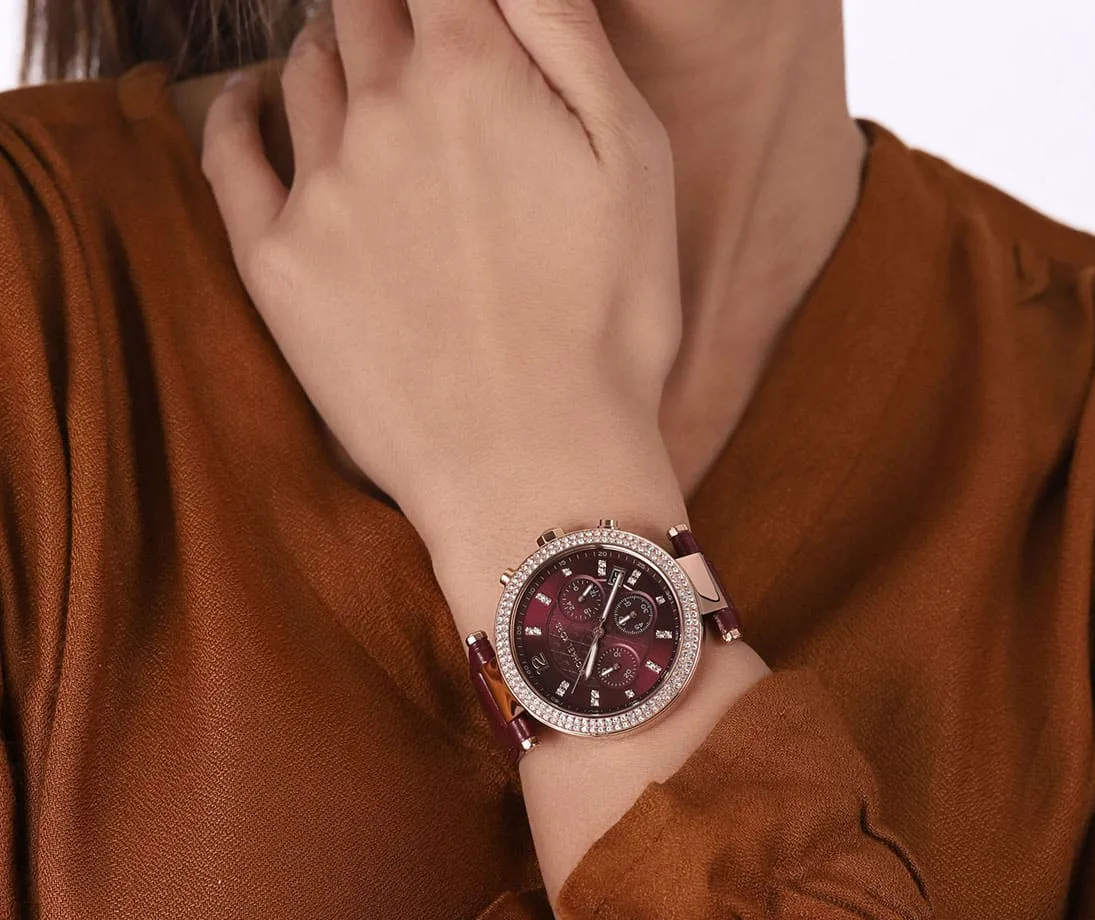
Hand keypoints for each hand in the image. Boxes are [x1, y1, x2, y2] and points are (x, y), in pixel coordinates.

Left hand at [201, 0, 687, 633]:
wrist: (534, 469)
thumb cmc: (609, 324)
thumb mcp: (636, 158)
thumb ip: (566, 31)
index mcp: (473, 70)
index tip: (453, 18)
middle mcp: (381, 109)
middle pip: (363, 8)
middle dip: (392, 9)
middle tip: (414, 33)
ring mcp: (319, 187)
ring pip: (304, 72)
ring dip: (330, 51)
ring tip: (352, 61)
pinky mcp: (276, 262)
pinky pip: (230, 152)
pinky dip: (238, 107)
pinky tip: (250, 97)